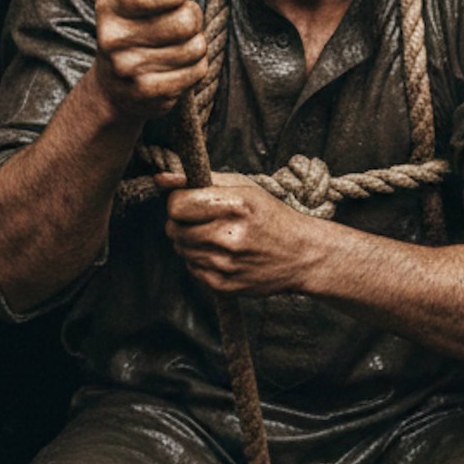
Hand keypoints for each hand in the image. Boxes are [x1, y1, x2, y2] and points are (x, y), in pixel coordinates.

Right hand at [93, 0, 206, 122]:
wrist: (112, 88)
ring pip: (195, 47)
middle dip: (194, 17)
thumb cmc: (134, 31)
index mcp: (109, 7)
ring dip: (197, 43)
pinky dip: (196, 66)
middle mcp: (114, 39)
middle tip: (183, 21)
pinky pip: (197, 71)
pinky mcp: (149, 93)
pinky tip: (180, 65)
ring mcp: (130, 69)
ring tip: (180, 44)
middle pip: (185, 20)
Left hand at [160, 172, 322, 295]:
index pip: (177, 205)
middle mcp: (229, 236)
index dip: (179, 201)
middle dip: (182, 222)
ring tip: (217, 237)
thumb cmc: (271, 216)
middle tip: (204, 220)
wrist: (302, 254)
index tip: (191, 201)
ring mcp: (226, 264)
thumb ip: (200, 180)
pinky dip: (200, 260)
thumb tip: (160, 179)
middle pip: (174, 228)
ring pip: (180, 249)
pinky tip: (221, 254)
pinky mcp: (223, 285)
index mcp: (235, 206)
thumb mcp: (243, 187)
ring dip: (191, 242)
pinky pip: (191, 269)